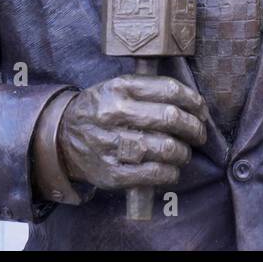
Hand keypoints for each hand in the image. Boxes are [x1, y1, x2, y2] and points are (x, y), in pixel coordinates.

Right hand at [56, 74, 208, 190]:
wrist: (61, 138)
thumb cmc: (100, 110)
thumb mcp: (116, 88)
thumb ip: (149, 89)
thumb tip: (193, 103)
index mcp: (119, 88)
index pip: (169, 90)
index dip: (193, 101)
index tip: (201, 110)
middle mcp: (114, 113)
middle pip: (172, 118)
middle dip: (194, 128)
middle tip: (199, 134)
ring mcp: (112, 144)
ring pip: (166, 148)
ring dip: (184, 152)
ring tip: (184, 153)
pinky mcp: (112, 173)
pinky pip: (154, 173)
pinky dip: (171, 173)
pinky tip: (172, 169)